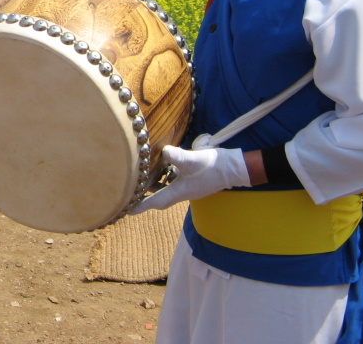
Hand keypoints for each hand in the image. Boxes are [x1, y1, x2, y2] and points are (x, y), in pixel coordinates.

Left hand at [130, 146, 250, 213]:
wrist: (234, 167)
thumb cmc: (212, 167)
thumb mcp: (192, 160)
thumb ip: (176, 157)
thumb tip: (163, 151)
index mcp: (180, 192)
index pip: (156, 202)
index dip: (141, 206)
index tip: (127, 211)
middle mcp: (183, 192)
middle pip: (160, 198)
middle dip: (145, 198)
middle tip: (131, 194)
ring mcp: (189, 186)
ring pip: (167, 188)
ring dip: (154, 186)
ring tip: (141, 180)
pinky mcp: (193, 179)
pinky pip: (175, 181)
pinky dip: (165, 177)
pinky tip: (162, 167)